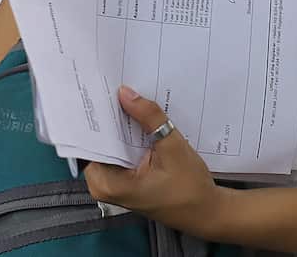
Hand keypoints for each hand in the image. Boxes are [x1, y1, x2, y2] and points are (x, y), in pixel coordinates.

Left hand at [84, 86, 222, 235]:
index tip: (100, 89)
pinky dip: (129, 137)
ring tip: (127, 96)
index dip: (96, 115)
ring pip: (111, 145)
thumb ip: (149, 118)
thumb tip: (125, 93)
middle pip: (100, 142)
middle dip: (110, 117)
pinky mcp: (125, 180)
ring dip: (121, 126)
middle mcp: (103, 185)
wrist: (206, 210)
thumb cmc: (189, 186)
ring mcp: (114, 183)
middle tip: (116, 86)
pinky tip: (138, 118)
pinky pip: (121, 152)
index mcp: (106, 183)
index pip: (90, 142)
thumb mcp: (172, 147)